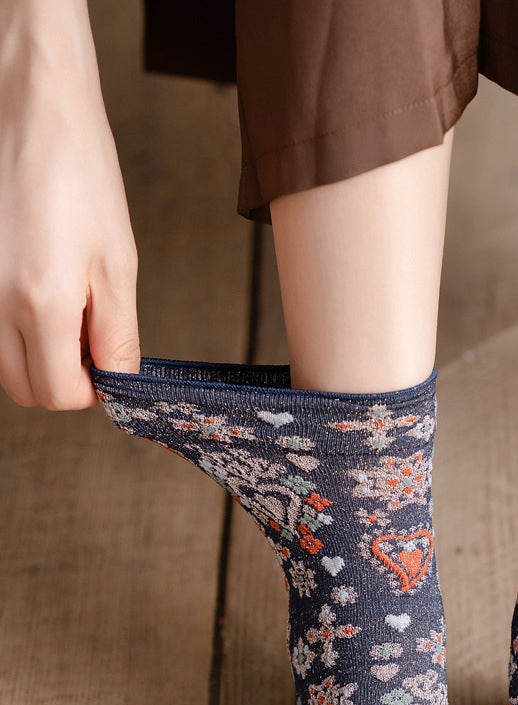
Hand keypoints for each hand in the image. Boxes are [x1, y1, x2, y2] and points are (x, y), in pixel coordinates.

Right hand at [0, 2, 140, 409]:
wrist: (32, 108)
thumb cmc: (80, 173)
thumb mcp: (117, 263)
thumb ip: (117, 334)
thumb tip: (116, 382)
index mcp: (40, 303)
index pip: (61, 394)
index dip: (92, 390)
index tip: (106, 365)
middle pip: (25, 388)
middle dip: (60, 378)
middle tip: (87, 340)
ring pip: (0, 362)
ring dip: (34, 355)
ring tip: (64, 309)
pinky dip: (11, 326)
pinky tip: (36, 290)